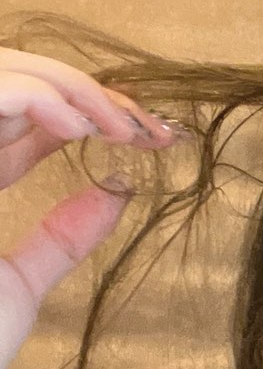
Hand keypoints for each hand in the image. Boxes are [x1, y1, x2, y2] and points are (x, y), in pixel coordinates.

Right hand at [0, 49, 183, 368]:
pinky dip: (37, 96)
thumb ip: (61, 238)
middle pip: (5, 82)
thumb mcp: (19, 286)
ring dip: (65, 86)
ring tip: (117, 125)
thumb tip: (118, 192)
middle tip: (142, 123)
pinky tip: (78, 127)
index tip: (141, 131)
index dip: (78, 112)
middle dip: (80, 91)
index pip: (14, 119)